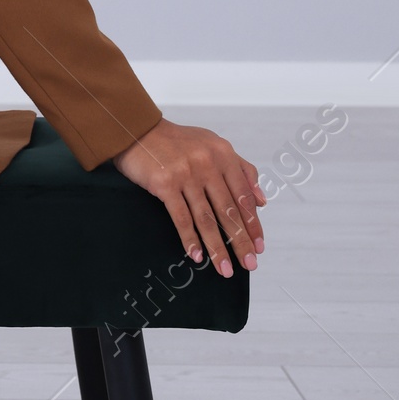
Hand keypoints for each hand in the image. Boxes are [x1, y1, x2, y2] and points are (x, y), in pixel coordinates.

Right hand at [110, 120, 264, 277]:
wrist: (137, 130)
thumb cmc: (175, 140)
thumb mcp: (213, 145)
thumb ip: (241, 169)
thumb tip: (261, 200)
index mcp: (223, 154)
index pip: (243, 195)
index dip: (253, 223)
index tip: (259, 245)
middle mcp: (207, 163)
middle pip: (228, 211)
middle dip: (240, 241)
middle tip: (249, 264)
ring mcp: (186, 174)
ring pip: (206, 219)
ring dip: (217, 248)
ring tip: (225, 269)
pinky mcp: (165, 184)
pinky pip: (181, 217)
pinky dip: (190, 239)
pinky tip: (197, 255)